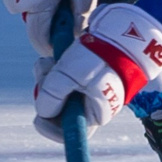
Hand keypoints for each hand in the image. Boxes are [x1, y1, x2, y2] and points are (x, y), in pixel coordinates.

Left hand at [32, 3, 161, 137]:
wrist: (124, 30)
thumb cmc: (101, 54)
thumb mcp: (71, 74)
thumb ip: (54, 94)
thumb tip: (43, 112)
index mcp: (95, 112)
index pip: (70, 131)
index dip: (51, 127)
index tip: (38, 119)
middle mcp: (91, 104)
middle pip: (58, 108)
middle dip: (46, 93)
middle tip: (44, 74)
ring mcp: (87, 88)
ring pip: (57, 91)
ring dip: (47, 78)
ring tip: (49, 62)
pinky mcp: (83, 74)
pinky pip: (60, 78)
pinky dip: (53, 70)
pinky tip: (52, 59)